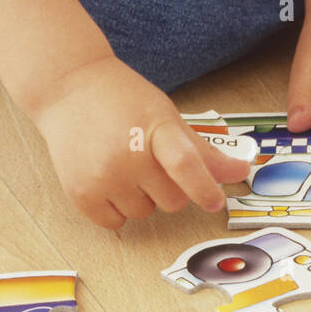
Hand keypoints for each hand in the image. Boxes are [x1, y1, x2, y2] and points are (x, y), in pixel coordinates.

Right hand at [30, 54, 250, 228]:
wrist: (69, 88)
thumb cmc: (124, 99)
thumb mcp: (166, 115)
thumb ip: (201, 150)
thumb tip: (241, 172)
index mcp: (155, 128)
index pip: (185, 165)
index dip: (204, 188)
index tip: (216, 202)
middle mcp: (127, 155)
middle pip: (172, 200)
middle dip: (171, 188)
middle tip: (153, 161)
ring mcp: (101, 176)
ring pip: (144, 213)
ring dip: (142, 197)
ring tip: (124, 162)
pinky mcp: (80, 194)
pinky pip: (116, 223)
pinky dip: (118, 209)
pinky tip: (108, 178)